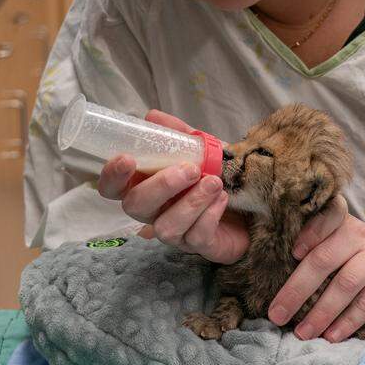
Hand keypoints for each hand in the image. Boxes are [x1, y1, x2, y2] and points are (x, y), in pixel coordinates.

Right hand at [96, 109, 248, 264]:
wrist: (252, 204)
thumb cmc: (216, 176)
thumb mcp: (199, 150)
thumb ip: (177, 135)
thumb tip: (152, 117)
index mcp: (146, 187)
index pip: (113, 188)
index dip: (112, 176)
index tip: (127, 158)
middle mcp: (154, 213)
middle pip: (135, 206)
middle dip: (160, 186)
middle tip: (191, 169)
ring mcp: (175, 233)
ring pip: (166, 227)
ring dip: (191, 202)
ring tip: (214, 182)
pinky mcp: (199, 247)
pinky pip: (197, 237)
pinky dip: (210, 215)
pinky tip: (223, 199)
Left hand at [268, 214, 364, 342]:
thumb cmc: (356, 252)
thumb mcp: (338, 239)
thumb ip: (313, 247)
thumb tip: (270, 275)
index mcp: (340, 221)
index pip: (325, 218)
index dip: (309, 233)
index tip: (292, 253)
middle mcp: (360, 234)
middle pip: (324, 259)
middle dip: (297, 290)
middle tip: (277, 315)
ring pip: (346, 284)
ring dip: (321, 312)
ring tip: (303, 333)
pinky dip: (347, 322)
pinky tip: (331, 336)